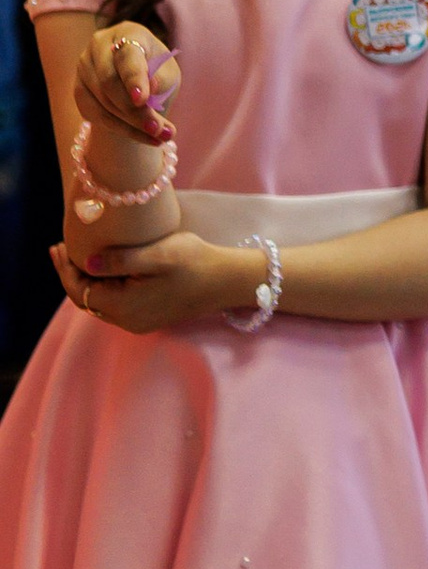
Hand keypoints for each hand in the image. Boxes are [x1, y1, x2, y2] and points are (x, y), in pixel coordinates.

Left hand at [54, 230, 257, 333]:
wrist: (228, 281)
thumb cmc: (196, 262)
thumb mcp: (158, 254)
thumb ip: (120, 259)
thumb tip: (87, 261)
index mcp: (125, 306)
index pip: (80, 290)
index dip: (65, 270)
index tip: (58, 246)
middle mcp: (128, 321)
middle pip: (86, 299)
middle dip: (71, 275)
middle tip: (63, 248)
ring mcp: (138, 322)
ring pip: (99, 303)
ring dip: (87, 281)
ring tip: (79, 256)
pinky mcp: (148, 317)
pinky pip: (114, 304)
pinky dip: (103, 287)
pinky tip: (104, 269)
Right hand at [74, 23, 177, 141]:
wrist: (138, 88)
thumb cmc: (158, 74)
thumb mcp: (167, 75)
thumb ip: (160, 79)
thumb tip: (151, 86)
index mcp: (128, 32)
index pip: (128, 55)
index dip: (134, 78)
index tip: (142, 99)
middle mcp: (100, 45)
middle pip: (110, 82)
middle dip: (136, 111)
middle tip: (160, 130)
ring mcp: (84, 67)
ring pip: (103, 102)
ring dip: (133, 124)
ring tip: (161, 137)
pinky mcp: (79, 90)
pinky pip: (97, 115)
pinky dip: (123, 130)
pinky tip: (147, 139)